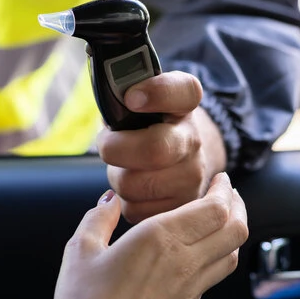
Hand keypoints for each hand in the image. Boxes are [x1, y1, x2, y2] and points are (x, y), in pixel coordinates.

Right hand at [45, 173, 247, 298]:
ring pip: (231, 256)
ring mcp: (189, 292)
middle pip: (235, 229)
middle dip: (237, 206)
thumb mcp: (80, 249)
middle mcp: (184, 263)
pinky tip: (194, 257)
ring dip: (231, 234)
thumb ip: (99, 217)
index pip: (215, 208)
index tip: (220, 179)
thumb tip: (110, 200)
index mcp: (160, 238)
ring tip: (219, 222)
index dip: (224, 190)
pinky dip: (213, 260)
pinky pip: (210, 280)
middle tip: (228, 194)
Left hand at [98, 71, 226, 222]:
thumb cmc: (147, 125)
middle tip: (108, 145)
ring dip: (117, 177)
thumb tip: (105, 95)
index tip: (132, 97)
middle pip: (153, 149)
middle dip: (115, 149)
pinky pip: (135, 209)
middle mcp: (194, 140)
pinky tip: (135, 187)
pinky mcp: (181, 207)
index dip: (157, 93)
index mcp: (184, 104)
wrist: (179, 157)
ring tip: (125, 167)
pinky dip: (125, 200)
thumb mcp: (140, 98)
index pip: (183, 91)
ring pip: (134, 184)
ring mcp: (193, 177)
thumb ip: (122, 89)